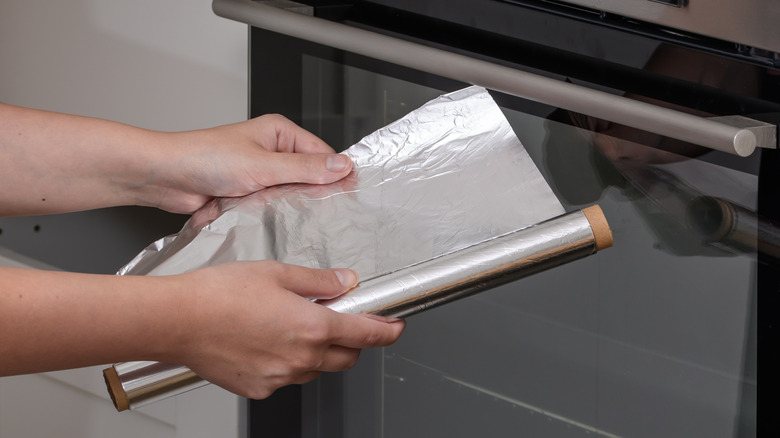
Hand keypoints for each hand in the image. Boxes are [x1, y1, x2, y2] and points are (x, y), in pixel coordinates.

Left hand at [144, 114, 353, 213]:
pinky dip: (273, 216)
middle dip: (312, 193)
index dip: (335, 173)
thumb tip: (342, 166)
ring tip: (295, 217)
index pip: (321, 153)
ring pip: (290, 194)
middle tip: (325, 212)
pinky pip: (271, 208)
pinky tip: (276, 224)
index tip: (350, 194)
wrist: (165, 177)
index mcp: (279, 133)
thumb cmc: (204, 158)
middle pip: (308, 176)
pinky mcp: (248, 195)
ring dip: (289, 207)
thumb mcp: (262, 164)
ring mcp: (259, 174)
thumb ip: (305, 168)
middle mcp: (271, 151)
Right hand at [167, 261, 404, 398]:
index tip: (395, 326)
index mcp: (313, 326)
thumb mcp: (278, 273)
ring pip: (316, 370)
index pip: (366, 334)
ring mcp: (281, 378)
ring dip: (318, 352)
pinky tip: (267, 342)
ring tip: (292, 327)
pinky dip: (287, 364)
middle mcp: (302, 358)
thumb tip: (345, 281)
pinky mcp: (260, 389)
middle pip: (347, 357)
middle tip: (340, 320)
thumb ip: (319, 280)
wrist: (177, 320)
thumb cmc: (220, 293)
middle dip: (352, 341)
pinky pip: (286, 379)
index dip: (387, 331)